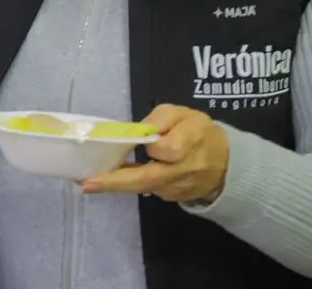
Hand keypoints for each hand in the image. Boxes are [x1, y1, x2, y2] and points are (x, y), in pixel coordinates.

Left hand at [80, 105, 229, 203]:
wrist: (225, 163)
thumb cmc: (198, 132)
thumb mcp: (183, 114)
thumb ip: (161, 117)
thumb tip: (140, 130)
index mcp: (190, 144)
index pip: (167, 150)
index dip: (152, 146)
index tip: (135, 140)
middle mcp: (184, 171)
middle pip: (149, 179)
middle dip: (116, 182)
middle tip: (87, 183)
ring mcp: (178, 188)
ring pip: (145, 186)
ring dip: (117, 183)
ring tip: (90, 178)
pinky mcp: (173, 197)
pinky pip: (149, 189)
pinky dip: (129, 183)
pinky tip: (113, 177)